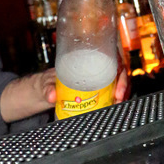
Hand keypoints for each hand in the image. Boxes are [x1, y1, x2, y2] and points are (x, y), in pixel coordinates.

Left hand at [0, 65, 129, 123]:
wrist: (39, 93)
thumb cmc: (43, 84)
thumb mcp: (43, 85)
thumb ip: (47, 89)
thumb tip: (53, 95)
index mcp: (83, 59)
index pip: (109, 56)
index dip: (119, 67)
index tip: (117, 82)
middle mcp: (92, 67)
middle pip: (117, 70)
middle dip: (123, 84)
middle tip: (118, 98)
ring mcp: (95, 80)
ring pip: (116, 82)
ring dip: (122, 92)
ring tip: (118, 104)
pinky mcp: (95, 92)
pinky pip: (110, 93)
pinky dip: (115, 99)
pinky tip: (114, 107)